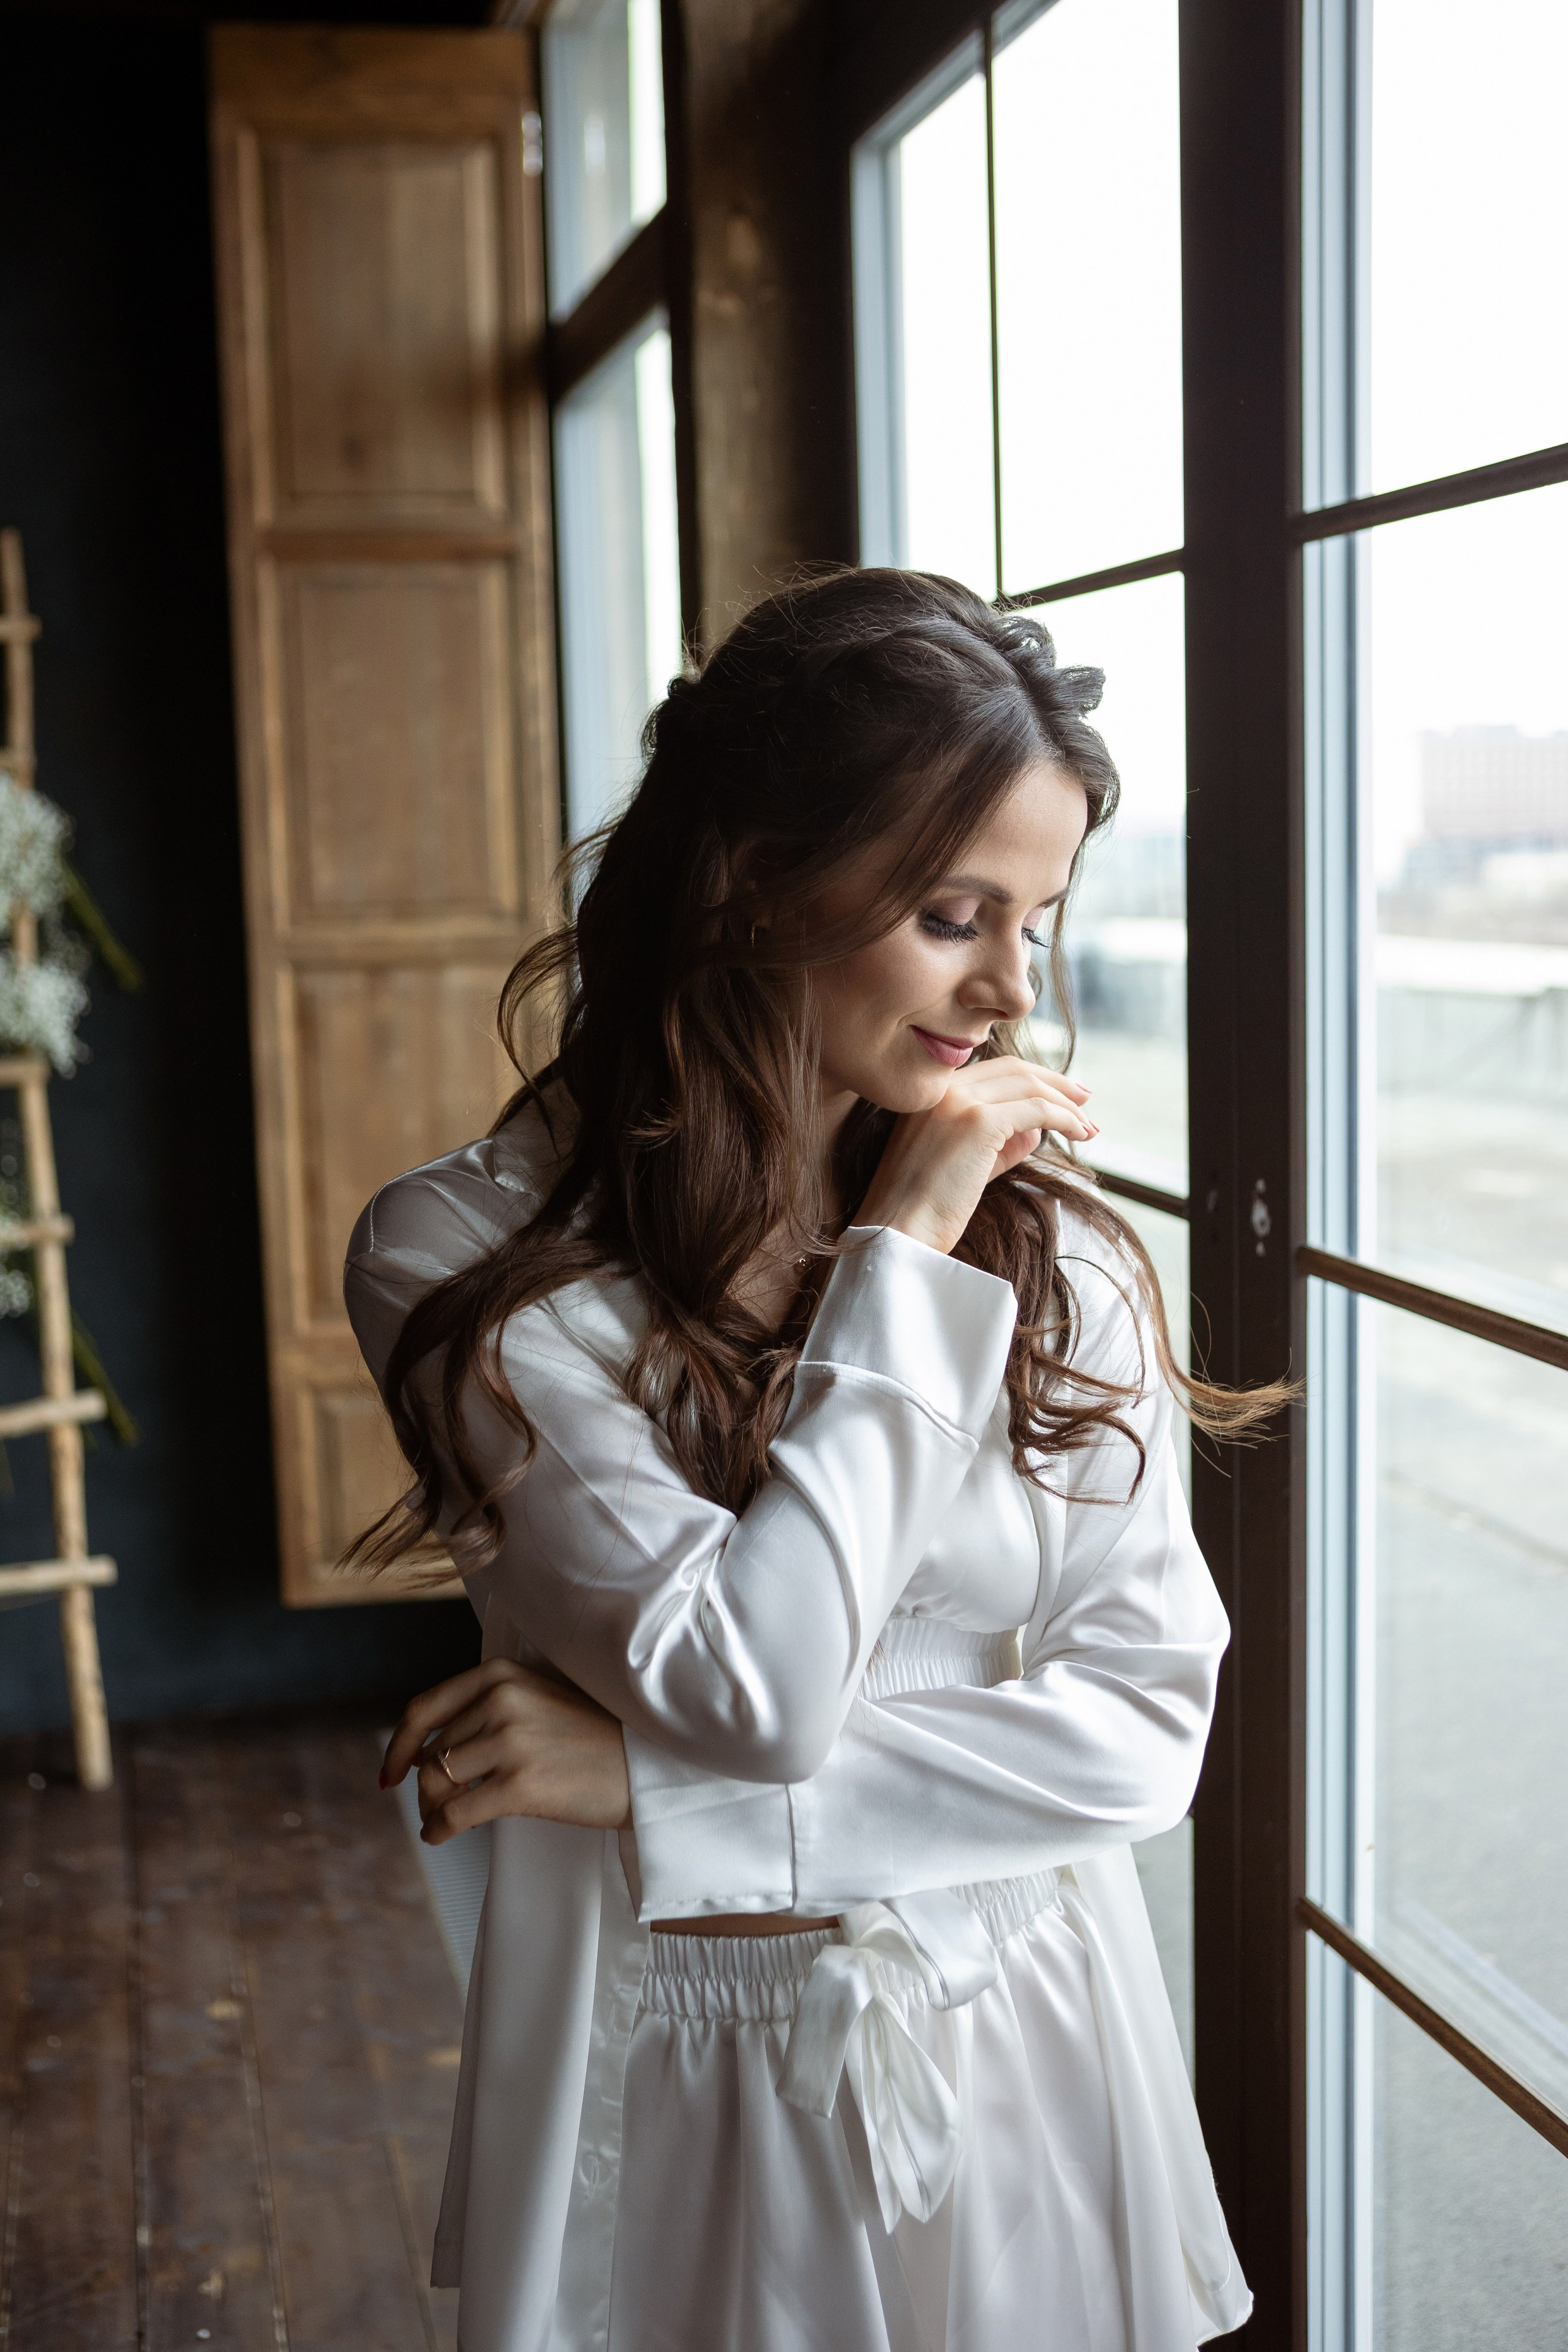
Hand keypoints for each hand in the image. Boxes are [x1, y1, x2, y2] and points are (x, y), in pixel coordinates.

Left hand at [380, 1658, 631, 1844]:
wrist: (644, 1765)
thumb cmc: (590, 1739)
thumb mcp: (536, 1700)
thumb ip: (486, 1709)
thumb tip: (421, 1752)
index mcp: (502, 1674)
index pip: (425, 1709)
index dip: (398, 1745)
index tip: (390, 1771)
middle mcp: (502, 1700)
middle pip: (432, 1752)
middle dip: (425, 1785)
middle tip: (434, 1806)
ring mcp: (511, 1741)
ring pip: (437, 1781)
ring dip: (432, 1807)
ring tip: (441, 1821)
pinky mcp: (521, 1784)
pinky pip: (455, 1813)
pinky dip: (438, 1829)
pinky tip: (439, 1837)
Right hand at [855, 1054, 1095, 1255]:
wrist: (897, 1232)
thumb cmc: (924, 1209)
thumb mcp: (966, 1166)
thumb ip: (1000, 1143)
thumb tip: (1038, 1130)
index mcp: (931, 1094)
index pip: (994, 1071)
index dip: (1034, 1078)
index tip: (1063, 1095)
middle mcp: (942, 1089)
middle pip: (1015, 1070)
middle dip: (1057, 1084)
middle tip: (1086, 1100)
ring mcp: (958, 1102)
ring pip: (1029, 1087)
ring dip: (1067, 1105)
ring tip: (1089, 1126)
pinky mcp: (976, 1122)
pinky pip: (1036, 1110)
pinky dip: (1064, 1119)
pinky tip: (1080, 1133)